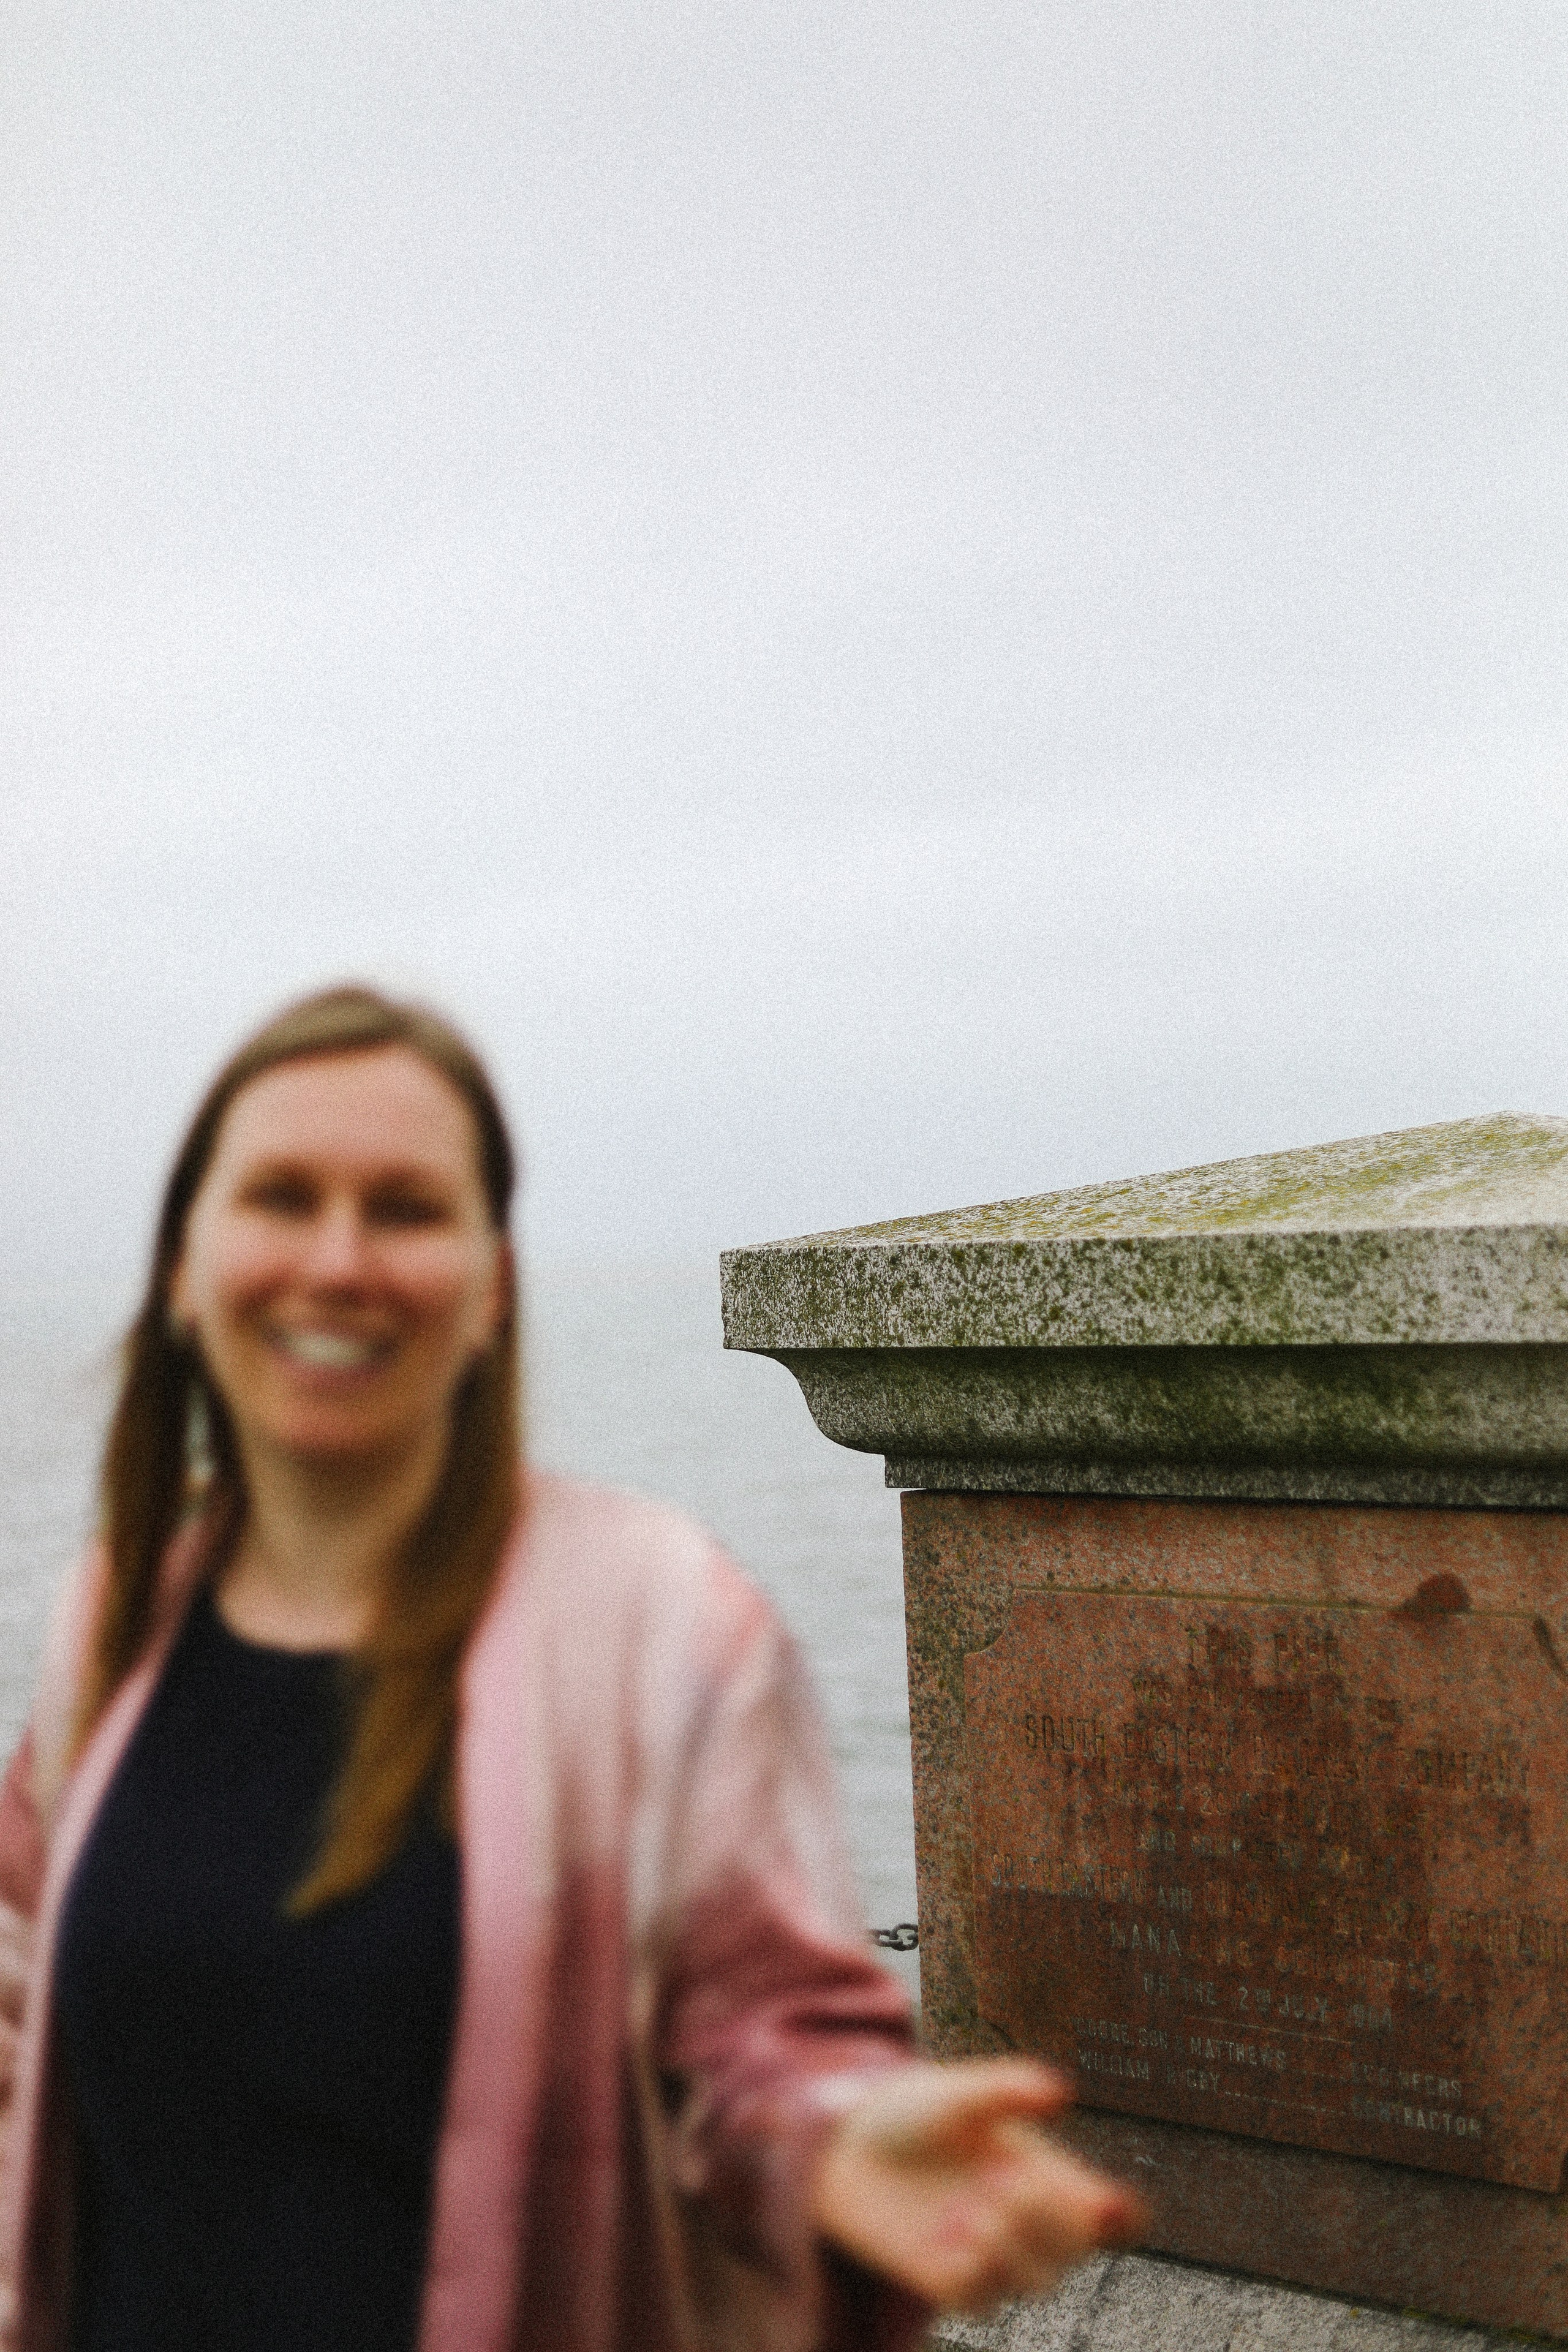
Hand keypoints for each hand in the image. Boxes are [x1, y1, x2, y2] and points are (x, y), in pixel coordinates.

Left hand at [810, 2057, 1145, 2311]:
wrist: (843, 2144)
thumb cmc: (910, 2113)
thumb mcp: (956, 2092)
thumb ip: (1004, 2090)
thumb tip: (1060, 2092)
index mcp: (1041, 2171)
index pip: (1104, 2209)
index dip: (1123, 2216)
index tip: (1113, 2206)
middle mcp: (1023, 2218)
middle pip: (1074, 2250)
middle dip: (1051, 2222)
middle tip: (1007, 2180)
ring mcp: (988, 2253)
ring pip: (1034, 2283)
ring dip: (1012, 2247)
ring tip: (973, 2206)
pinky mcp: (947, 2278)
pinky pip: (978, 2299)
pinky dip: (972, 2271)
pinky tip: (947, 2234)